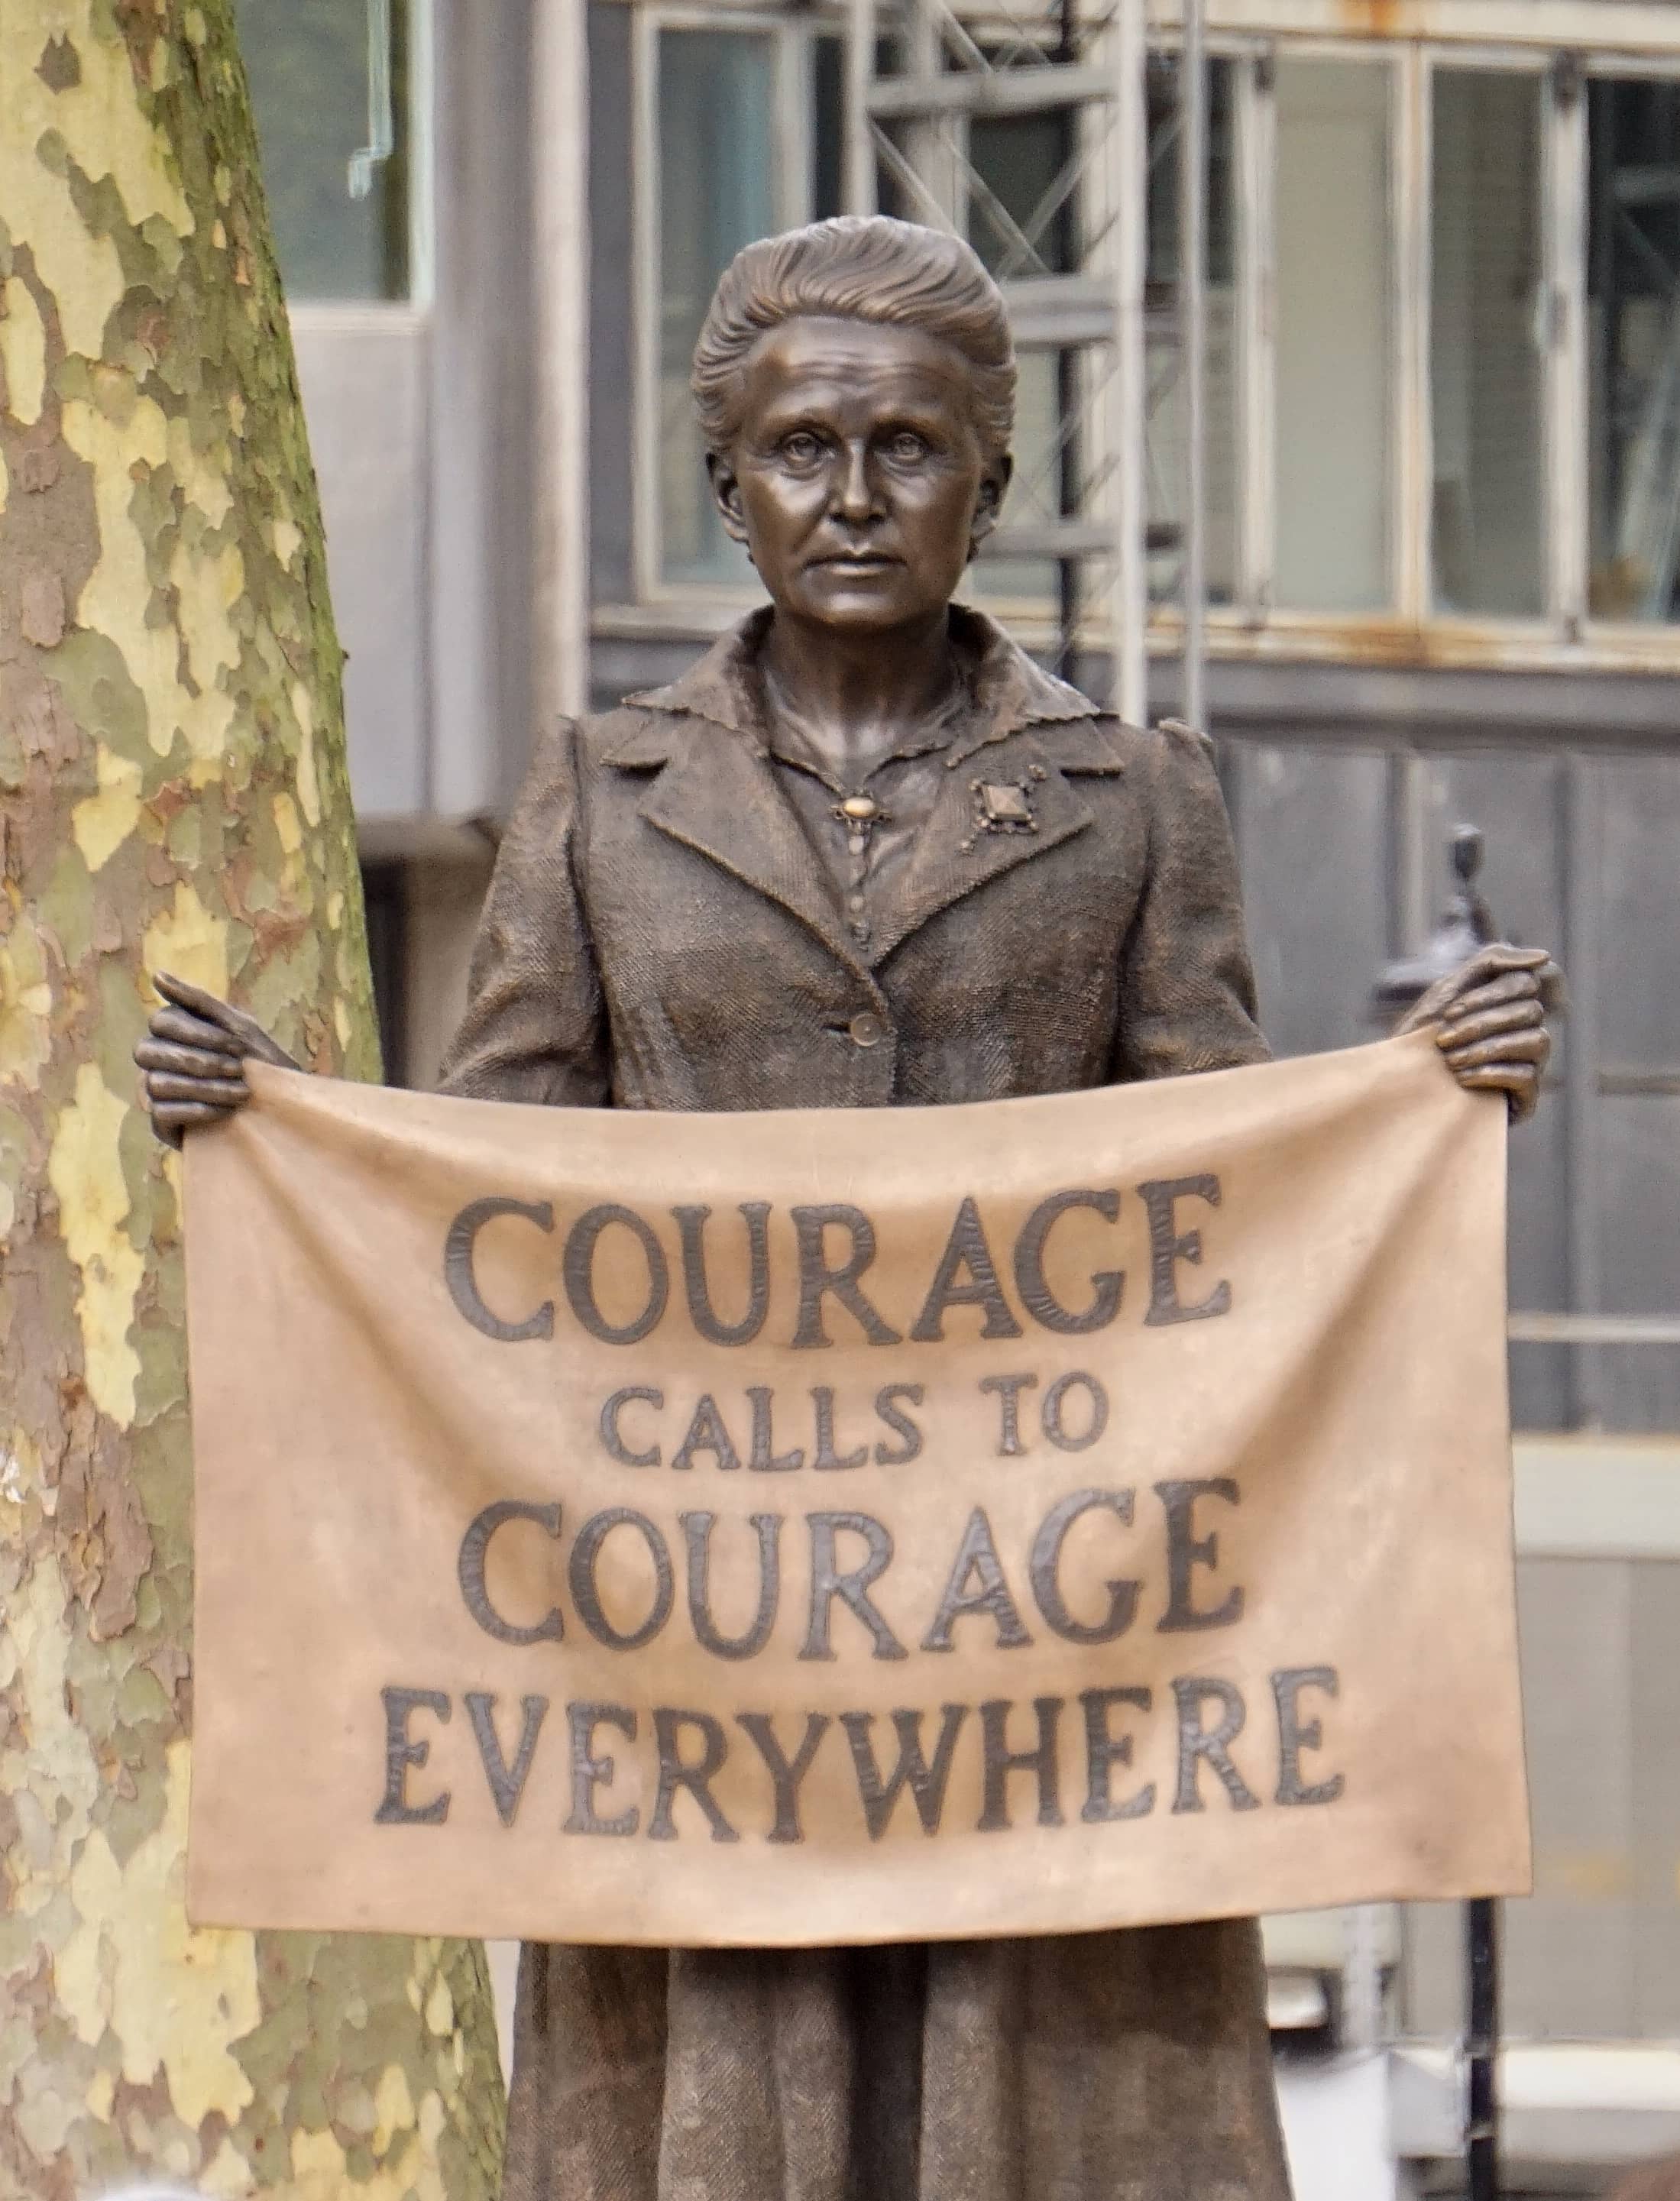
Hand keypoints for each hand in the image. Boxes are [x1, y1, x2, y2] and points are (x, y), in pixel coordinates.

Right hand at [134, 972, 297, 1147]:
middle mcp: (154, 1059)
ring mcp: (154, 1091)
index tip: (237, 1044)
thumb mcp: (237, 1026)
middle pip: (148, 1052)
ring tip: (241, 1092)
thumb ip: (199, 1001)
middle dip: (200, 1061)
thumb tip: (156, 975)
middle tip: (238, 1069)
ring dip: (205, 1087)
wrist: (280, 1106)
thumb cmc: (257, 1060)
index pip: (160, 1022)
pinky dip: (198, 1110)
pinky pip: (162, 1113)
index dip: (198, 1034)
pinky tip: (226, 1110)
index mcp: (170, 1031)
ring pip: (157, 1083)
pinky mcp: (161, 1122)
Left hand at [1395, 943, 1562, 1123]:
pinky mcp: (1528, 1094)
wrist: (1406, 1084)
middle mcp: (1530, 1028)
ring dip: (1487, 1048)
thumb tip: (1544, 957)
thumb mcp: (1450, 990)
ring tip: (1451, 1060)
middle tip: (1443, 1039)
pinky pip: (1527, 1076)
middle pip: (1530, 1011)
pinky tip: (1462, 1078)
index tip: (1448, 1011)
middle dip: (1481, 1024)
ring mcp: (1533, 1061)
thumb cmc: (1426, 1034)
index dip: (1488, 995)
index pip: (1525, 982)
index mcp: (1513, 1001)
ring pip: (1536, 1041)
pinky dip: (1491, 1073)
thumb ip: (1490, 962)